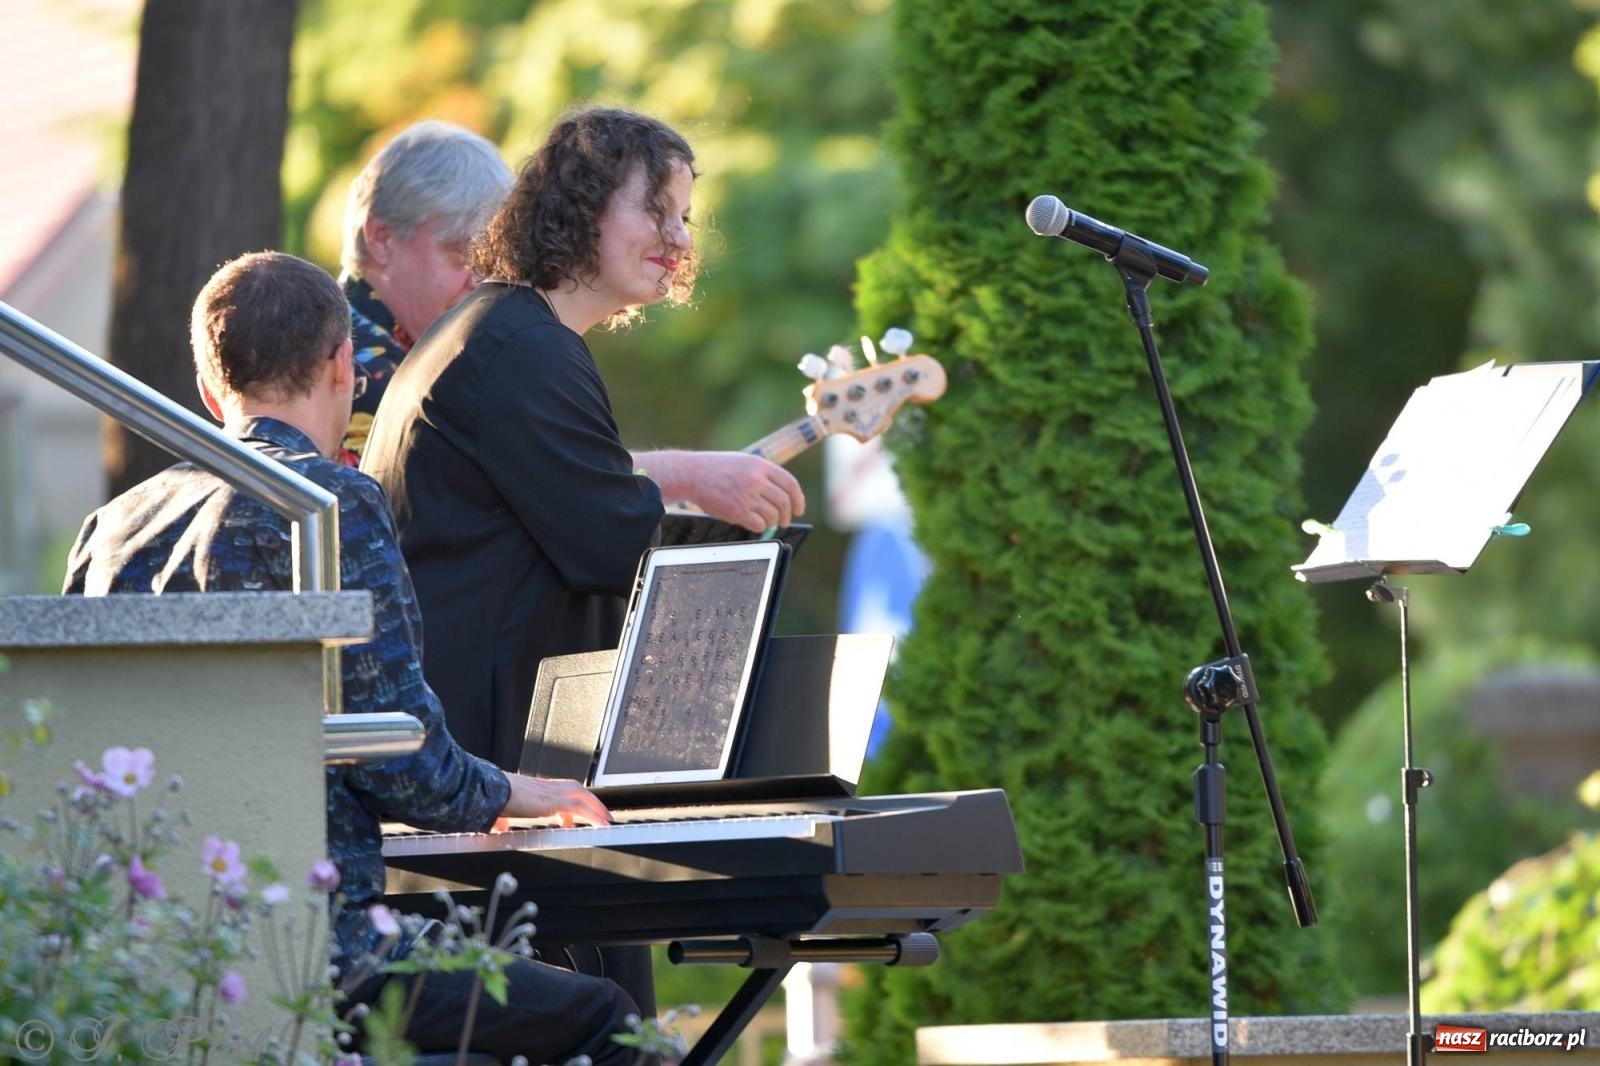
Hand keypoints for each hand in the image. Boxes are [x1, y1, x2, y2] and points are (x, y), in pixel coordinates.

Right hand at [500, 773, 611, 826]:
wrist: (488, 793)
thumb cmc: (491, 799)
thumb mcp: (499, 811)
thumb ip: (502, 819)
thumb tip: (500, 826)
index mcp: (534, 788)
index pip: (558, 791)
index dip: (569, 801)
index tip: (572, 816)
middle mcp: (544, 787)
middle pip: (575, 789)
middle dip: (589, 801)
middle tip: (599, 814)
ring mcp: (550, 791)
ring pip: (581, 795)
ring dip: (595, 807)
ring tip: (605, 820)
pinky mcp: (554, 800)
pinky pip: (580, 807)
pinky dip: (593, 815)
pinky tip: (601, 824)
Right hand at [658, 451, 805, 531]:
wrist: (691, 474)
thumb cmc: (715, 469)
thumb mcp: (743, 462)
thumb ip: (762, 475)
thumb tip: (781, 497)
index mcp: (760, 465)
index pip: (790, 484)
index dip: (798, 499)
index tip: (799, 509)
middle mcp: (757, 479)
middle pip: (784, 502)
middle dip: (787, 515)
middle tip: (784, 521)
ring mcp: (747, 495)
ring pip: (773, 515)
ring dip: (773, 522)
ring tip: (767, 522)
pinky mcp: (737, 511)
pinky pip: (759, 525)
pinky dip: (760, 527)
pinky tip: (753, 523)